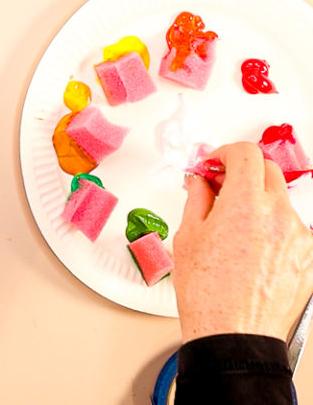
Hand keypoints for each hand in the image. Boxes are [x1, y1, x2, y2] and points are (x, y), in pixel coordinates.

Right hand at [175, 142, 312, 342]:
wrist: (233, 335)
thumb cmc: (208, 294)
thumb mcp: (188, 237)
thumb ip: (198, 199)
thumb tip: (201, 182)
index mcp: (245, 204)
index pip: (245, 154)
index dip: (225, 153)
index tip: (214, 162)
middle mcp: (278, 215)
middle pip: (267, 171)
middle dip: (243, 171)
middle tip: (220, 185)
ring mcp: (298, 236)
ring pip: (280, 201)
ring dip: (258, 202)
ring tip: (233, 226)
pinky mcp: (307, 256)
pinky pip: (290, 229)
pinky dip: (271, 228)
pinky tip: (249, 248)